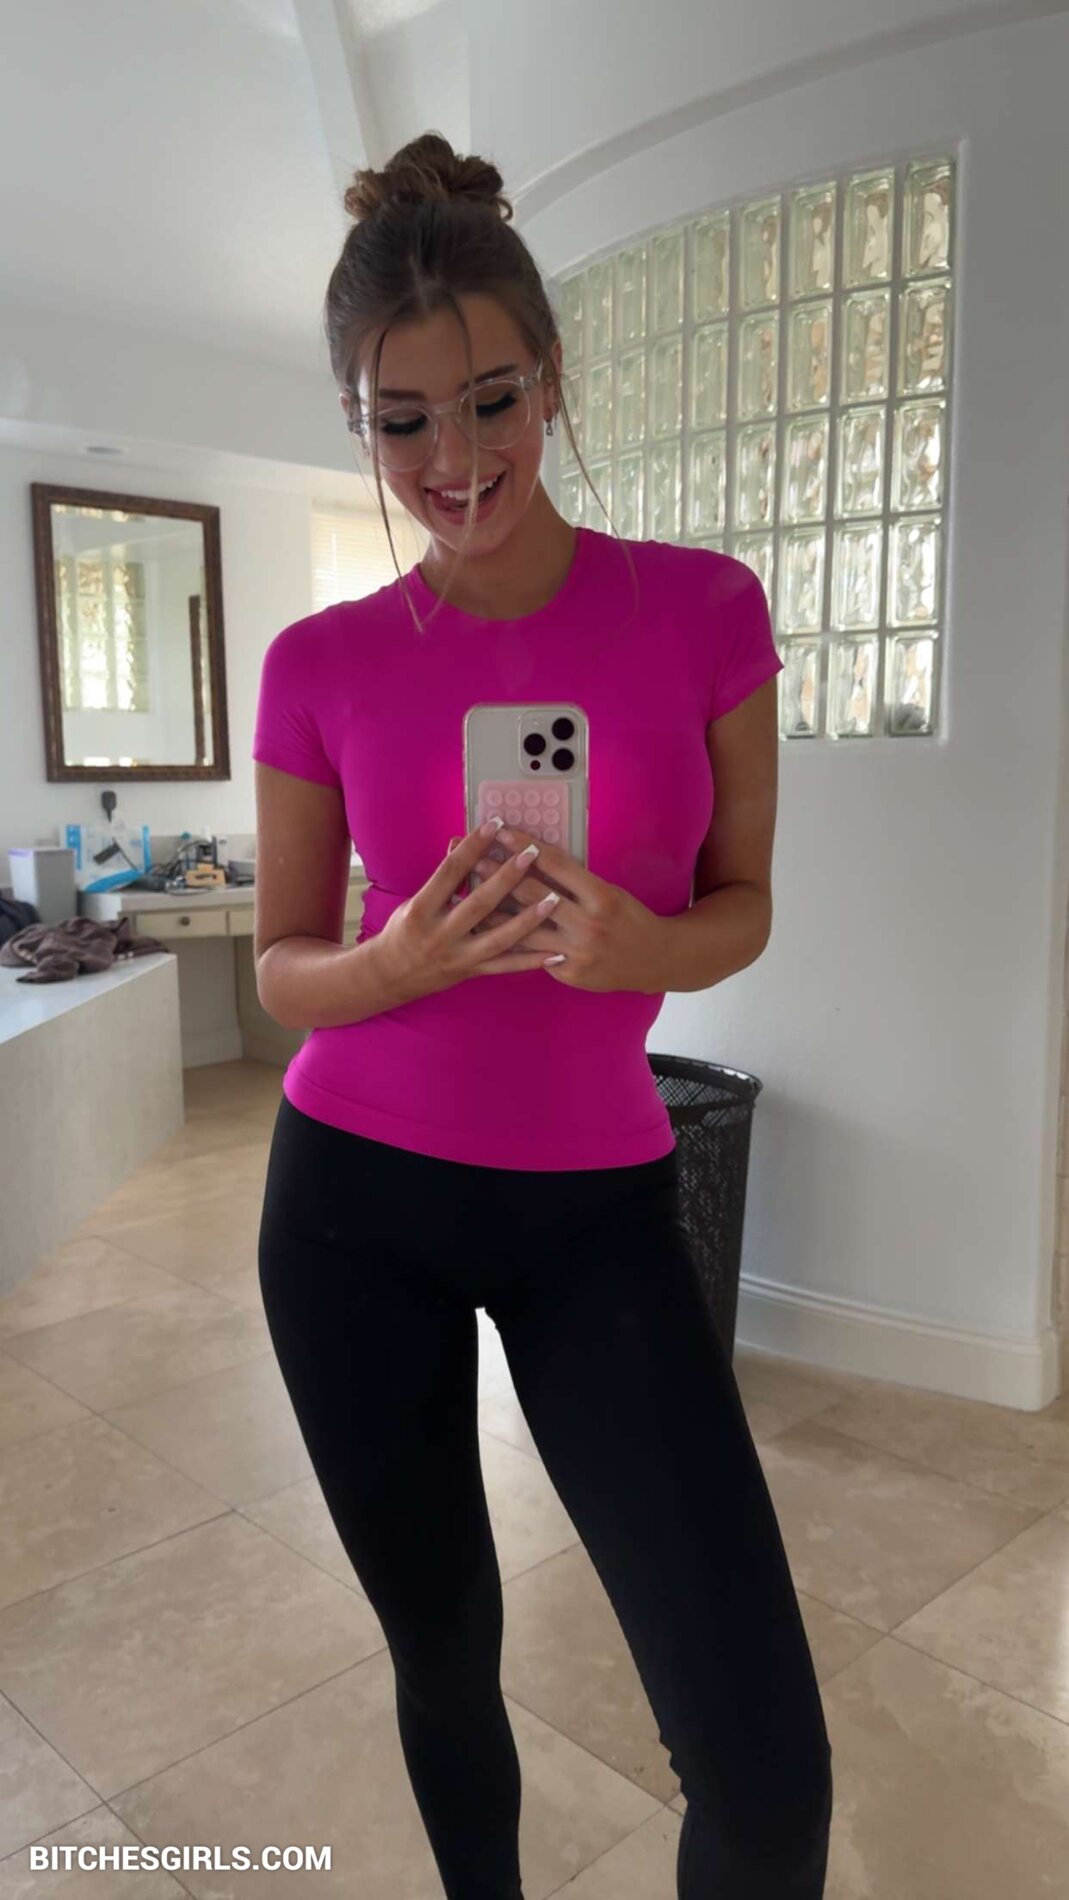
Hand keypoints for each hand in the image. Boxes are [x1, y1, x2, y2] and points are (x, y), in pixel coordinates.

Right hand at [371, 821, 567, 1002]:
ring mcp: (458, 956)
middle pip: (479, 903)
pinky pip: (506, 967)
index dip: (473, 847)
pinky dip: (532, 960)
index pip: (451, 872)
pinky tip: (556, 952)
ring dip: (528, 919)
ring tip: (554, 900)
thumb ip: (443, 877)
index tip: (495, 824)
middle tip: (532, 853)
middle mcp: (441, 934)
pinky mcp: (472, 972)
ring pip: (499, 938)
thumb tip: (461, 841)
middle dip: (508, 877)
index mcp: (423, 909)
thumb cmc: (405, 929)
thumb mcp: (417, 899)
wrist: (392, 976)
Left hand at [448, 823, 664, 992]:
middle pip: (533, 895)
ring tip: (472, 895)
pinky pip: (533, 956)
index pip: (555, 864)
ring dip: (495, 910)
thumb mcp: (609, 891)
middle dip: (500, 874)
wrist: (654, 960)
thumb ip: (574, 881)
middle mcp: (588, 924)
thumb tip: (532, 859)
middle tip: (474, 858)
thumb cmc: (628, 917)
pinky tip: (488, 931)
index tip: (502, 831)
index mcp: (601, 896)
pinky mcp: (569, 974)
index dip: (525, 845)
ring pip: (525, 930)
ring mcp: (577, 953)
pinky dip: (510, 941)